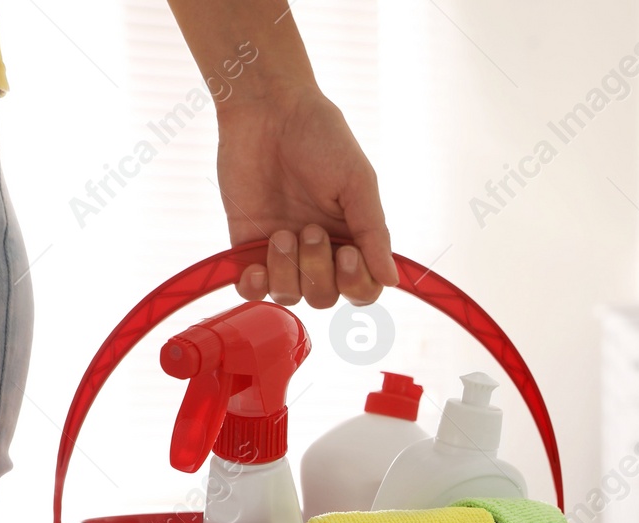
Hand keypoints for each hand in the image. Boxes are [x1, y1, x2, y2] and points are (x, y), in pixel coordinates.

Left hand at [214, 85, 397, 306]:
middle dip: (317, 270)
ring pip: (290, 296)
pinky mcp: (246, 245)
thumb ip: (374, 233)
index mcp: (353, 237)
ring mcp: (283, 251)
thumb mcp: (358, 182)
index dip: (356, 284)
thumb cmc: (321, 137)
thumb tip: (392, 280)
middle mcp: (319, 251)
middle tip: (310, 229)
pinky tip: (255, 268)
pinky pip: (252, 288)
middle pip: (324, 297)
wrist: (269, 109)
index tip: (347, 253)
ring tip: (281, 232)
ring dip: (287, 271)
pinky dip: (254, 287)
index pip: (362, 288)